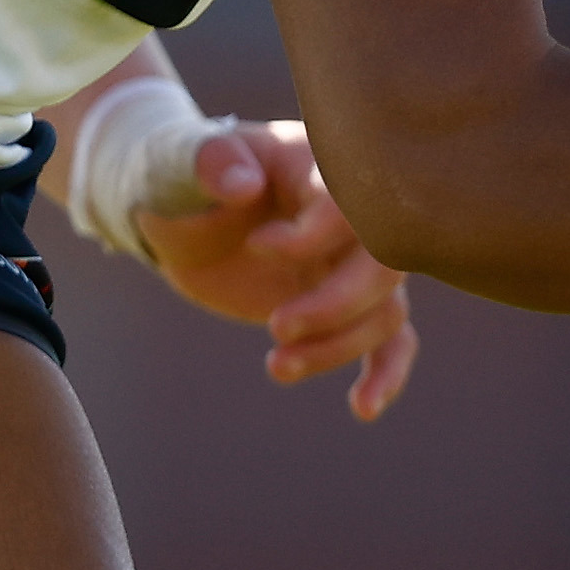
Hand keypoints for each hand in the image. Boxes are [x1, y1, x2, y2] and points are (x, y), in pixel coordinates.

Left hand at [133, 119, 420, 419]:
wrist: (182, 212)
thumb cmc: (182, 178)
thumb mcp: (180, 161)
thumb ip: (208, 163)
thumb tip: (243, 185)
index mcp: (315, 167)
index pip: (345, 205)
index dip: (309, 237)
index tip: (255, 246)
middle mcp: (347, 215)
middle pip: (382, 264)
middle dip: (334, 305)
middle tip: (275, 327)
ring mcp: (349, 261)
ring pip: (384, 310)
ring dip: (336, 347)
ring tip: (276, 367)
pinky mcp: (344, 302)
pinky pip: (389, 339)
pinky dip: (384, 373)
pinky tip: (363, 408)